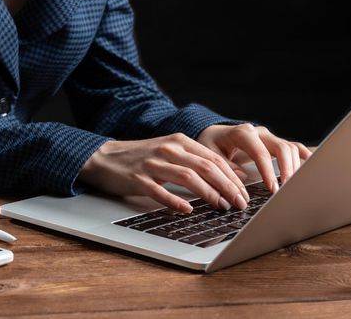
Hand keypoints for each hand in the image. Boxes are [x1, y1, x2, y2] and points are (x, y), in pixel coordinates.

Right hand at [78, 134, 250, 212]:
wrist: (105, 157)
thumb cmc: (143, 157)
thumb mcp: (171, 152)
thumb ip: (196, 161)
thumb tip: (229, 177)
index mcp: (180, 141)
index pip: (214, 158)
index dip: (232, 177)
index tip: (244, 193)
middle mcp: (169, 149)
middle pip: (206, 167)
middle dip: (227, 186)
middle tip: (240, 203)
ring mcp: (153, 163)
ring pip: (188, 177)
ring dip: (209, 194)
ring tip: (222, 207)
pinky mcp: (138, 178)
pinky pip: (159, 190)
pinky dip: (175, 201)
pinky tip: (187, 210)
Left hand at [197, 124, 311, 192]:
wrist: (214, 134)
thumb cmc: (211, 145)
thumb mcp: (210, 156)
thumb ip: (224, 167)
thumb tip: (242, 179)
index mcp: (242, 134)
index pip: (260, 152)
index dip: (268, 171)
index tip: (273, 189)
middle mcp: (259, 133)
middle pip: (282, 147)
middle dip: (287, 170)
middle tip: (287, 189)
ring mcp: (269, 137)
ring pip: (290, 148)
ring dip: (295, 167)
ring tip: (294, 186)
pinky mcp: (274, 143)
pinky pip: (294, 147)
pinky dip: (304, 156)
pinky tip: (311, 168)